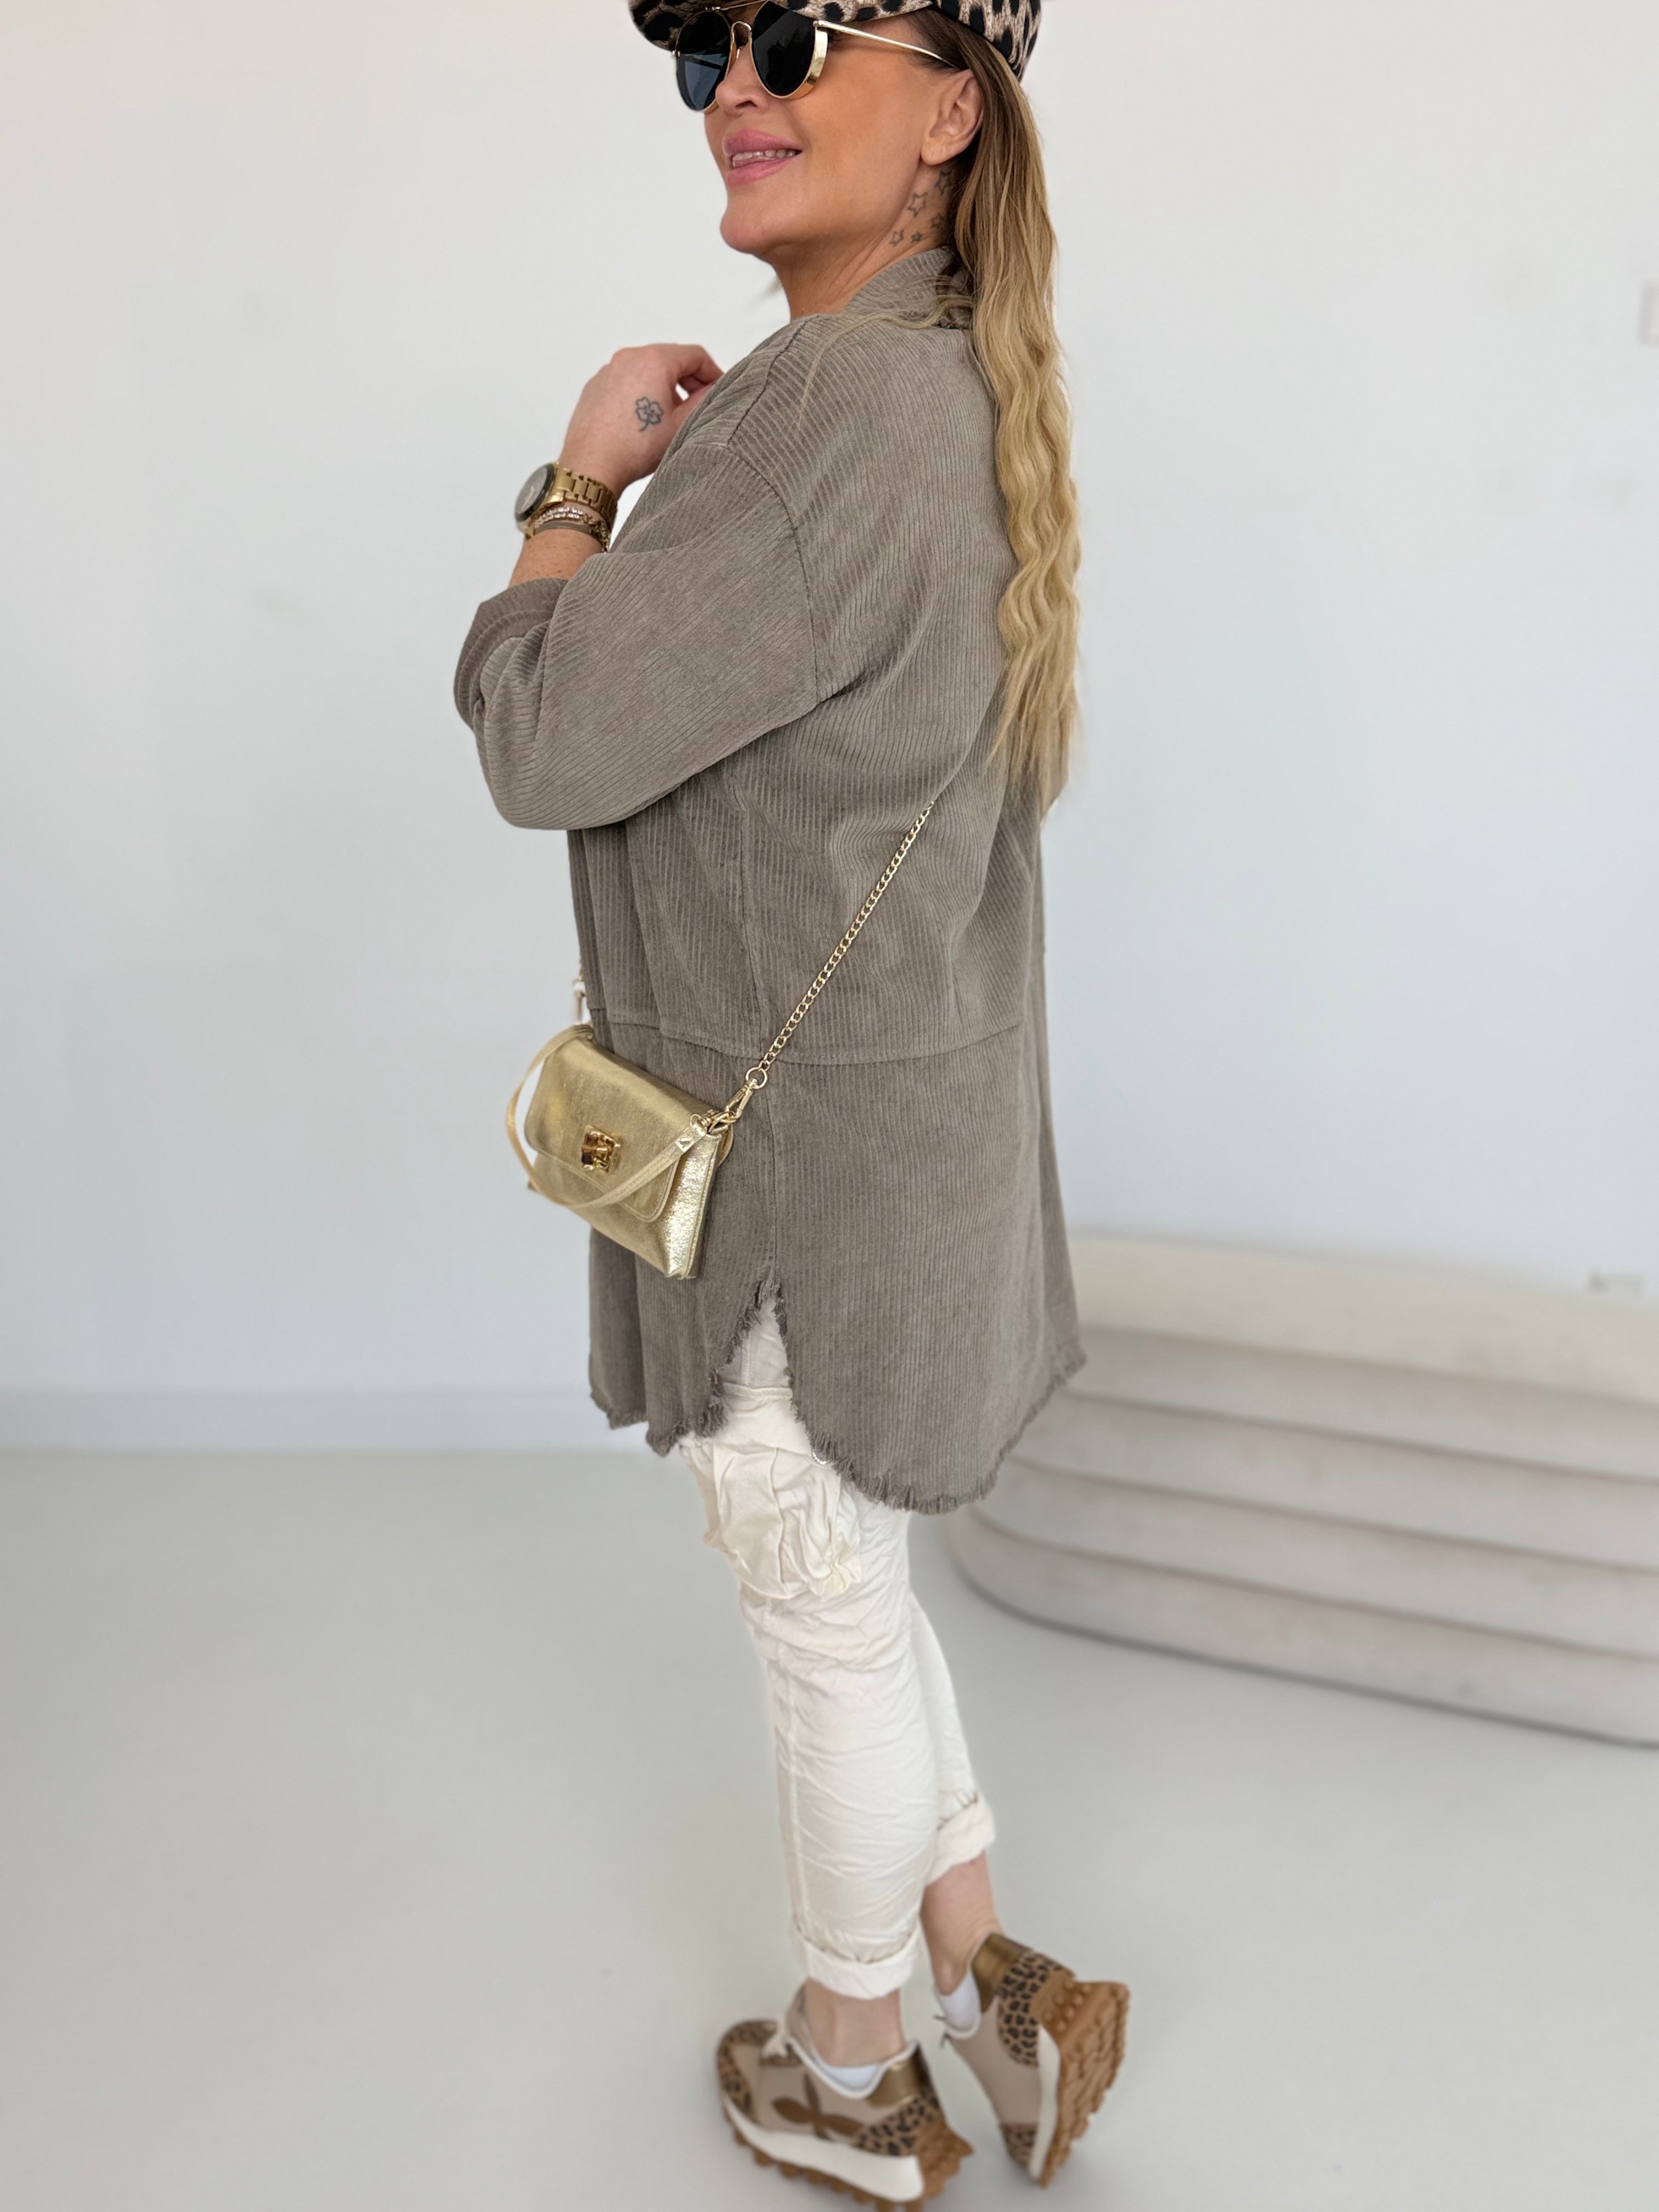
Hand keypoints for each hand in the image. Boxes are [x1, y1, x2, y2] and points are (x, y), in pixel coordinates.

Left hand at [557, 343, 723, 494]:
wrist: (592, 466)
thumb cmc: (633, 448)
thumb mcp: (682, 425)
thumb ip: (704, 400)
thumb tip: (713, 390)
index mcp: (654, 360)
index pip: (695, 355)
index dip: (713, 372)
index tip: (718, 388)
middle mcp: (629, 358)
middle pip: (669, 358)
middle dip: (688, 379)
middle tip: (698, 403)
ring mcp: (609, 370)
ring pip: (646, 369)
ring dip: (664, 386)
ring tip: (670, 416)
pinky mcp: (595, 386)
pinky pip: (626, 381)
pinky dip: (640, 392)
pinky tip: (643, 420)